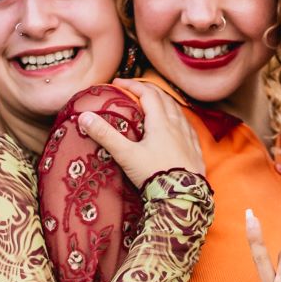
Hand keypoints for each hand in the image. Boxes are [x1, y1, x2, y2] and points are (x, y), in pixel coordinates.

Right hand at [78, 80, 207, 187]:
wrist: (182, 198)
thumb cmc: (154, 174)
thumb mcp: (126, 155)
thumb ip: (105, 135)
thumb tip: (84, 117)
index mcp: (161, 122)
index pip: (147, 94)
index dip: (132, 85)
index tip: (118, 83)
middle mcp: (177, 125)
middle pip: (164, 99)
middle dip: (148, 91)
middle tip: (135, 90)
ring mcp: (189, 137)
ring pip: (178, 111)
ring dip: (165, 103)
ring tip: (155, 105)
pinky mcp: (196, 150)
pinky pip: (188, 127)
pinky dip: (179, 119)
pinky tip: (178, 126)